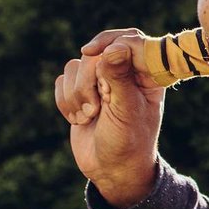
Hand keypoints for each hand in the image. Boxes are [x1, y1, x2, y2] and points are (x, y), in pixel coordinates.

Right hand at [55, 31, 165, 208]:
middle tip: (97, 109)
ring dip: (76, 95)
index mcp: (146, 73)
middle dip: (88, 82)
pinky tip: (78, 120)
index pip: (129, 39)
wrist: (111, 169)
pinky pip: (62, 81)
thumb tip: (115, 48)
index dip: (109, 41)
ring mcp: (100, 80)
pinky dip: (65, 101)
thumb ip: (120, 79)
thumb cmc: (128, 141)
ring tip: (89, 117)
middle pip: (95, 54)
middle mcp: (124, 71)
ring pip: (75, 66)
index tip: (90, 51)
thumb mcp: (126, 111)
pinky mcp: (80, 91)